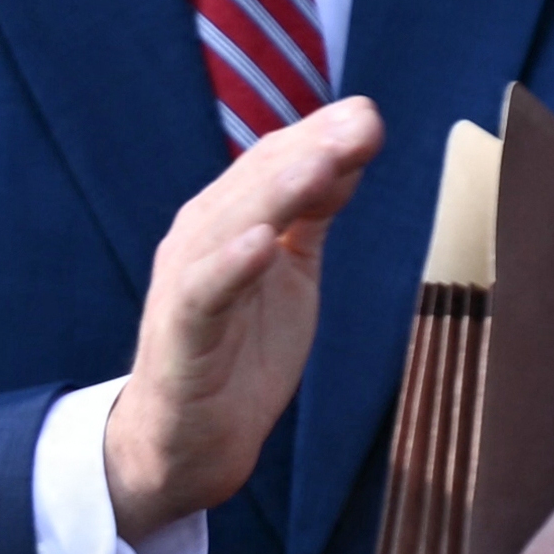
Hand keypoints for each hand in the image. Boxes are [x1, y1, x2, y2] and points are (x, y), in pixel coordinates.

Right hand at [104, 101, 379, 542]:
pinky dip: (231, 265)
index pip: (274, 164)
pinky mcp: (182, 333)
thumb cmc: (242, 349)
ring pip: (229, 225)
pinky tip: (262, 243)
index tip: (371, 115)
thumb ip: (311, 216)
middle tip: (362, 123)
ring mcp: (189, 284)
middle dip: (311, 149)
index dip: (321, 137)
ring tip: (319, 164)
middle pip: (256, 182)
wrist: (191, 437)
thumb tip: (349, 155)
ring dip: (276, 192)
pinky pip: (205, 293)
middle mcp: (202, 240)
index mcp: (230, 221)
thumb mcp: (291, 272)